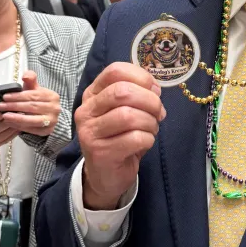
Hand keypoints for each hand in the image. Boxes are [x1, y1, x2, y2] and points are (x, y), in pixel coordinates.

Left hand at [0, 71, 60, 134]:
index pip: (33, 95)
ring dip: (17, 118)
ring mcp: (52, 121)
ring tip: (4, 116)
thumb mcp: (35, 88)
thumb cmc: (37, 100)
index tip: (5, 97)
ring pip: (32, 120)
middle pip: (32, 107)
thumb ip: (31, 79)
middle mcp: (55, 108)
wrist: (47, 114)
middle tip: (0, 106)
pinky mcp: (48, 131)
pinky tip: (10, 123)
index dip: (18, 96)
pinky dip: (20, 126)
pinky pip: (32, 129)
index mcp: (52, 96)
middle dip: (14, 106)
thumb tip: (25, 76)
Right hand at [75, 63, 165, 209]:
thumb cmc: (119, 138)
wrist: (106, 175)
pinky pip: (134, 139)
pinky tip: (145, 143)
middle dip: (150, 101)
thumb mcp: (125, 111)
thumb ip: (137, 94)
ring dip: (150, 122)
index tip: (154, 90)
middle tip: (159, 113)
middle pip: (123, 92)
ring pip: (128, 116)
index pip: (115, 71)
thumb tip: (155, 89)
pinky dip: (148, 139)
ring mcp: (90, 132)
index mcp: (93, 94)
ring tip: (151, 129)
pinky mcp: (100, 153)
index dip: (141, 77)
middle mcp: (87, 111)